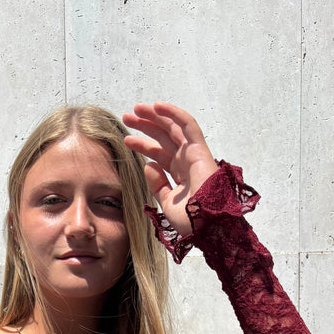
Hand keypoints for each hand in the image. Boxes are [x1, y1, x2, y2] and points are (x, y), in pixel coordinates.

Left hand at [123, 102, 217, 237]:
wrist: (207, 227)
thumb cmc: (191, 221)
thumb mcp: (167, 202)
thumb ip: (158, 184)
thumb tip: (148, 164)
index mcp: (180, 175)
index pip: (159, 154)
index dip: (143, 145)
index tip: (126, 140)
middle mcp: (187, 162)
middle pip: (164, 137)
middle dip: (146, 126)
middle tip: (126, 117)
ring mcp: (194, 155)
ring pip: (173, 128)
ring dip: (155, 116)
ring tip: (136, 109)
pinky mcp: (200, 150)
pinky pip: (188, 126)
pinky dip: (174, 114)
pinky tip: (157, 106)